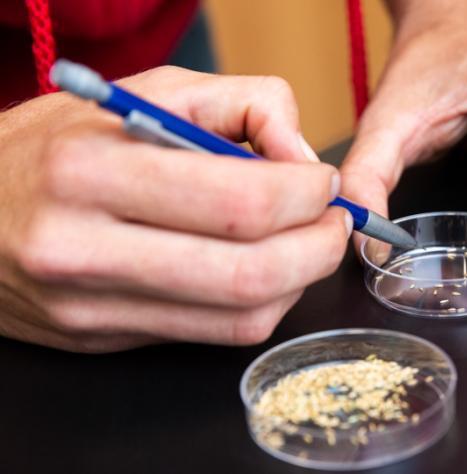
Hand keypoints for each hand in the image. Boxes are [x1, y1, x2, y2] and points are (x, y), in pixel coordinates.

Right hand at [0, 66, 350, 351]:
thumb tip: (304, 159)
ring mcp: (93, 306)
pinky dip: (263, 303)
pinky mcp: (104, 339)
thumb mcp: (144, 93)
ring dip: (300, 279)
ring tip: (308, 242)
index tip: (324, 181)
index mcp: (90, 171)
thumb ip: (241, 106)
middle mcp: (85, 249)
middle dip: (319, 246)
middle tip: (336, 221)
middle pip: (250, 271)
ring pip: (242, 315)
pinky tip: (269, 270)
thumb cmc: (60, 144)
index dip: (307, 194)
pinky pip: (215, 335)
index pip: (239, 202)